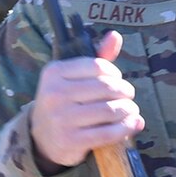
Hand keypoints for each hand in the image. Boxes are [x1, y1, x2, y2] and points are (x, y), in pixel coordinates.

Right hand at [29, 30, 143, 169]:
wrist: (42, 138)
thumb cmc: (65, 102)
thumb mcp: (73, 78)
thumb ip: (96, 57)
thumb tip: (115, 35)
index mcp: (54, 72)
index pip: (98, 66)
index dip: (115, 73)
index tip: (118, 80)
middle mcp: (55, 94)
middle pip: (106, 87)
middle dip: (125, 92)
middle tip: (129, 97)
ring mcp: (61, 118)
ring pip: (109, 110)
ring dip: (128, 110)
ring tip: (131, 111)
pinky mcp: (70, 141)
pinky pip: (107, 133)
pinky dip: (125, 128)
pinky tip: (133, 125)